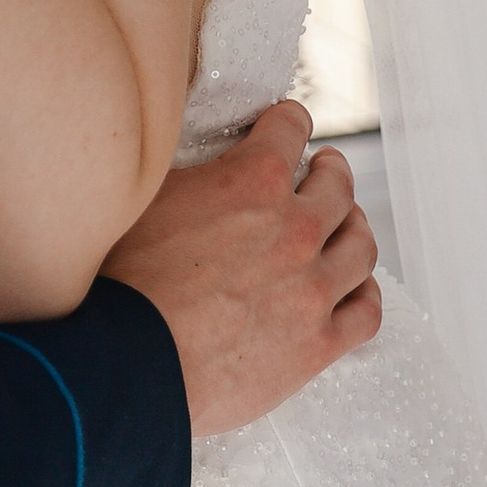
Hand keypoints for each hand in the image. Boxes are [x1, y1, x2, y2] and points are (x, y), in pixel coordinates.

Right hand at [100, 103, 379, 438]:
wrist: (129, 365)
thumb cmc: (122, 283)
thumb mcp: (147, 197)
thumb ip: (191, 173)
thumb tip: (201, 164)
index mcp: (253, 181)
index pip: (290, 127)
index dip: (287, 122)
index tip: (286, 126)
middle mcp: (294, 229)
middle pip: (337, 186)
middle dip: (329, 171)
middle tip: (323, 170)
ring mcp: (312, 289)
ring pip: (360, 245)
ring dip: (354, 227)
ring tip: (345, 225)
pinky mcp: (316, 345)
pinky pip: (365, 312)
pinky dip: (364, 293)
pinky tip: (354, 288)